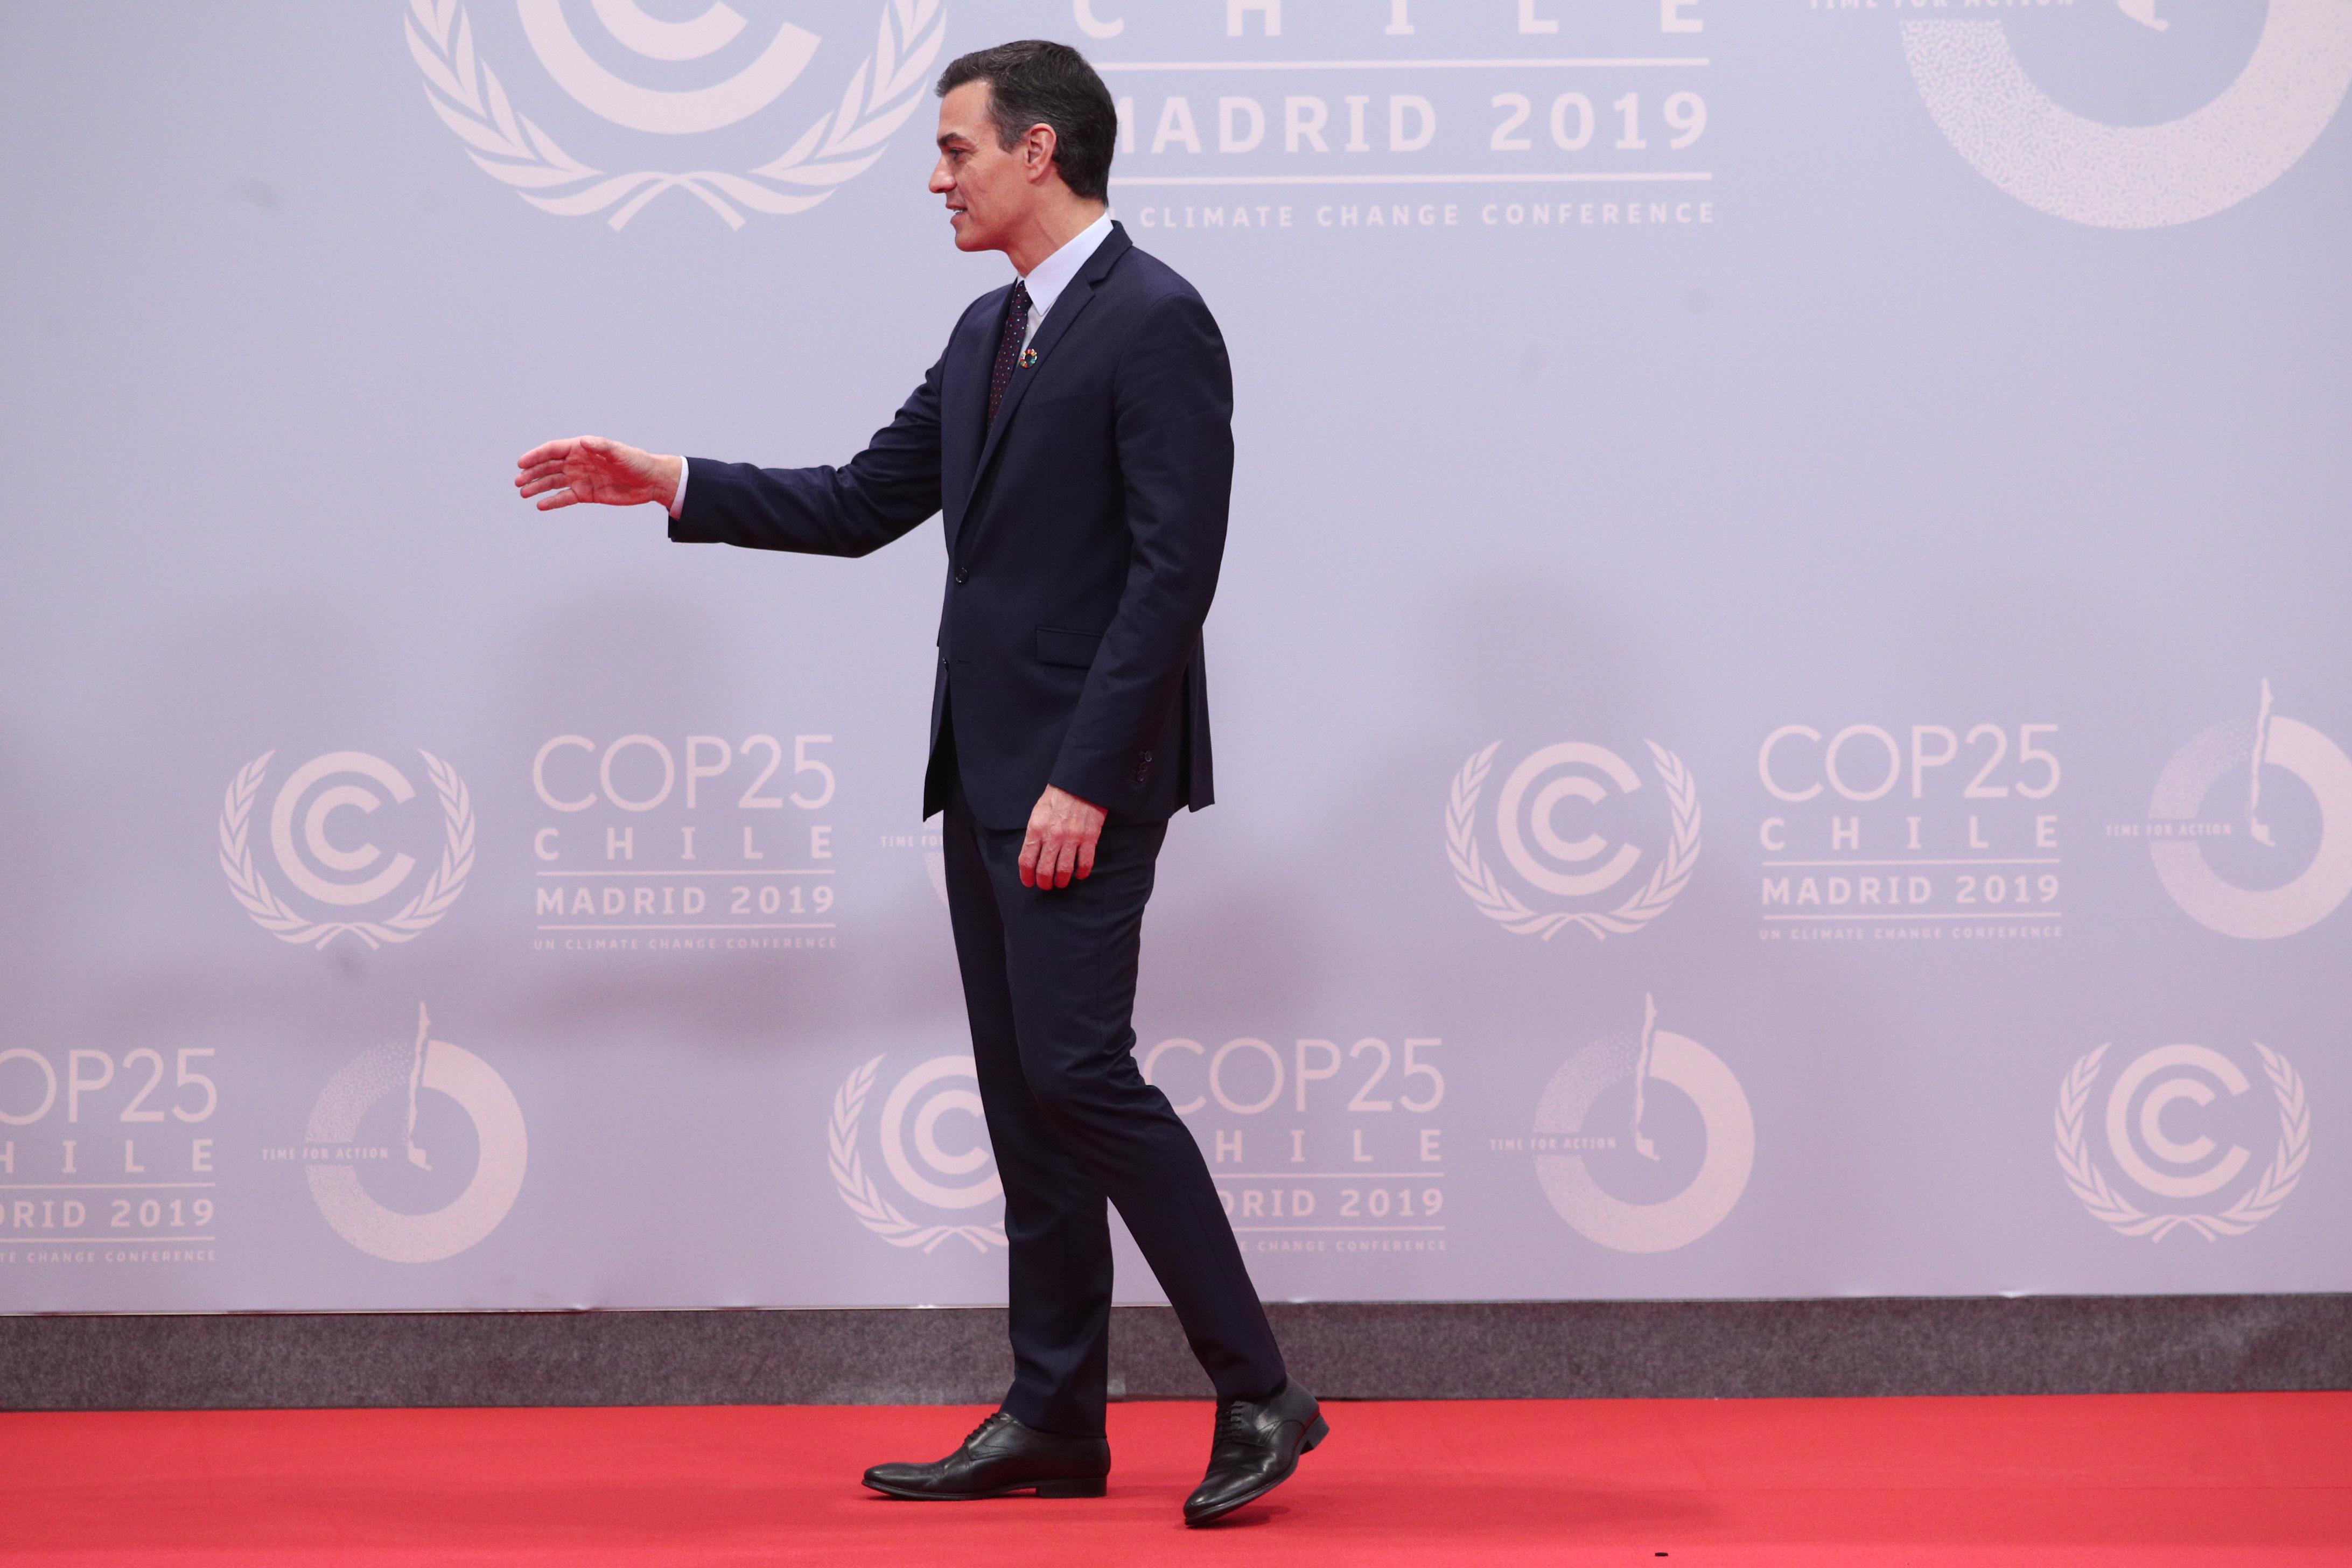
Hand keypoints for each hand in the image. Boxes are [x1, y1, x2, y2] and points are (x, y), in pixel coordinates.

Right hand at [515, 436, 680, 511]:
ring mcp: (580, 478)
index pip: (553, 450)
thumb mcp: (619, 452)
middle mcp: (578, 462)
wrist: (650, 481)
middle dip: (532, 473)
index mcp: (582, 448)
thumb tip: (583, 442)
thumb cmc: (636, 462)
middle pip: (549, 467)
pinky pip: (565, 497)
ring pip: (553, 482)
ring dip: (538, 487)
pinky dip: (553, 501)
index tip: (522, 463)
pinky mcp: (586, 494)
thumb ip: (601, 447)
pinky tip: (540, 505)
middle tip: (518, 481)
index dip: (536, 456)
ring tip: (524, 493)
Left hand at [1020, 785, 1106, 890]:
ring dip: (1062, 881)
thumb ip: (1035, 833)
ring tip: (1061, 882)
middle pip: (1044, 870)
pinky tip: (1079, 875)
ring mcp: (1072, 838)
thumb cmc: (1057, 797)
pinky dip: (1082, 873)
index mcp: (1036, 829)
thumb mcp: (1038, 812)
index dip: (1026, 876)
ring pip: (1064, 870)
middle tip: (1046, 885)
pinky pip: (1085, 863)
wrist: (1080, 783)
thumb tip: (1032, 853)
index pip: (1027, 860)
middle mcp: (1053, 836)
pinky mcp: (1089, 838)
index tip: (1028, 882)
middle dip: (1044, 882)